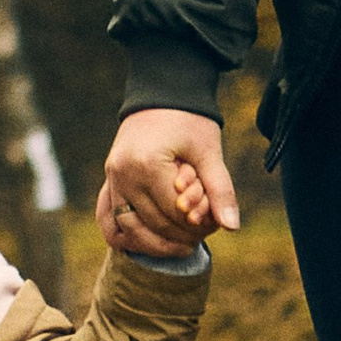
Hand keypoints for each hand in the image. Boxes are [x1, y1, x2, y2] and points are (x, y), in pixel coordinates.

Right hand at [97, 109, 238, 259]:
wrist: (161, 94)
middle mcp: (123, 174)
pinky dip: (125, 236)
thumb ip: (220, 190)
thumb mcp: (209, 152)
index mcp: (147, 164)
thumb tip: (232, 227)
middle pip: (152, 224)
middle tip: (200, 239)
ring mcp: (111, 178)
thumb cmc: (189, 121)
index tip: (213, 227)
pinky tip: (147, 244)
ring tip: (180, 246)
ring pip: (128, 229)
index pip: (174, 213)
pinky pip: (108, 219)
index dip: (196, 227)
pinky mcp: (109, 179)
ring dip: (153, 245)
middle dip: (179, 237)